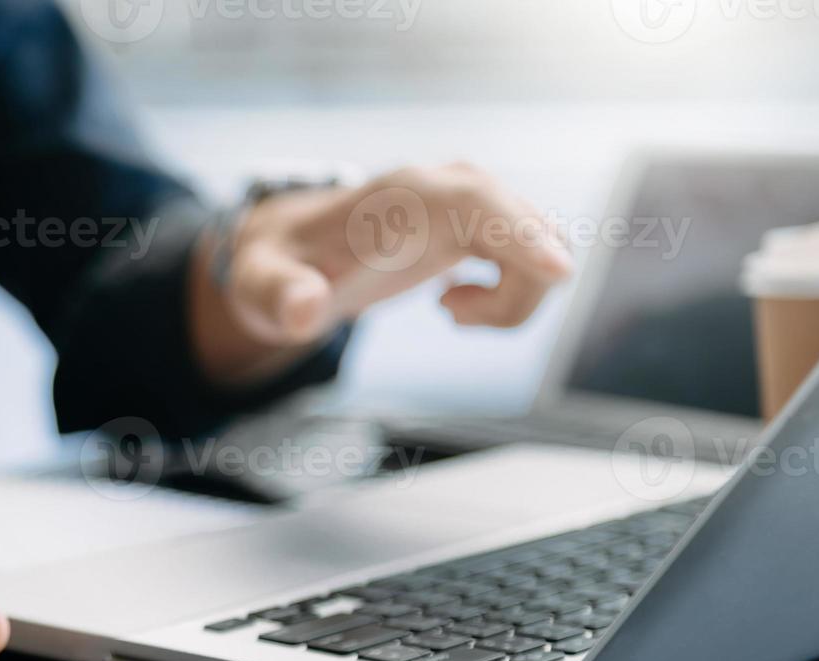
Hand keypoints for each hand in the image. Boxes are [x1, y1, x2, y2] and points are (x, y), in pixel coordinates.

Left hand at [191, 162, 574, 385]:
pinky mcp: (482, 225)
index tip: (558, 272)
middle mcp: (447, 188)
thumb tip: (305, 313)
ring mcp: (471, 204)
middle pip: (525, 230)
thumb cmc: (277, 265)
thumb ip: (278, 297)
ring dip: (509, 301)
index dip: (520, 233)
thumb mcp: (259, 285)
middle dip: (515, 292)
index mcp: (400, 196)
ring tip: (446, 309)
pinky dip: (510, 298)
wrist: (290, 247)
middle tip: (451, 314)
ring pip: (538, 252)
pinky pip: (531, 261)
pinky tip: (454, 302)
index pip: (474, 201)